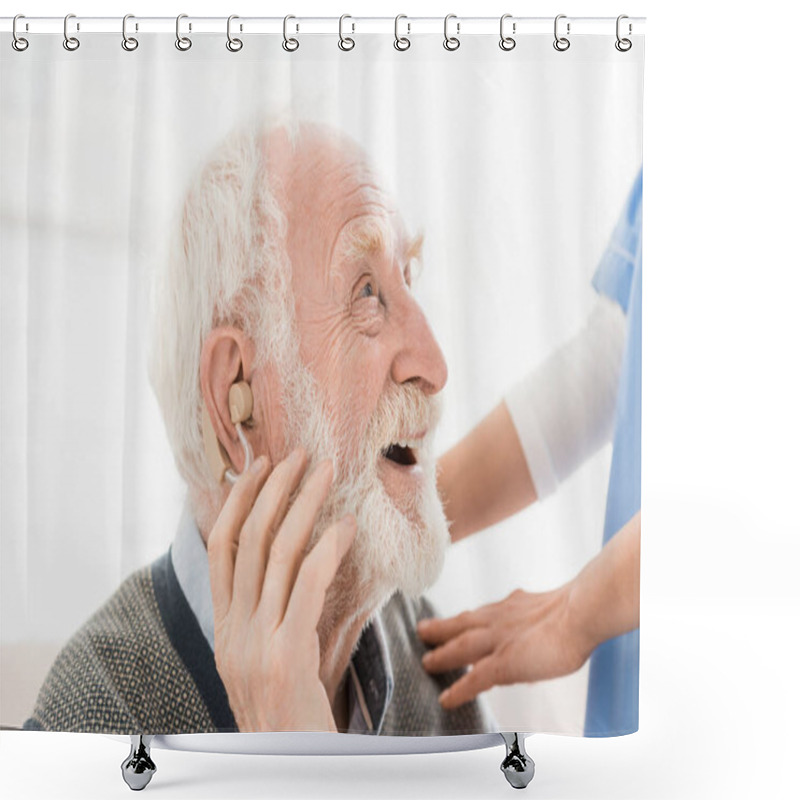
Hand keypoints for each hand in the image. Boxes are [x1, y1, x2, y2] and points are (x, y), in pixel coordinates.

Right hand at [207, 446, 356, 731]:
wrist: (289, 770)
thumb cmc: (287, 717)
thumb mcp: (261, 663)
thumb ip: (264, 618)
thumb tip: (289, 565)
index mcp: (223, 629)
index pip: (221, 548)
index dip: (238, 501)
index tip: (258, 467)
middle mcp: (231, 630)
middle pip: (247, 541)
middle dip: (271, 490)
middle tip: (296, 454)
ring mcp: (254, 644)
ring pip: (275, 554)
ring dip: (301, 505)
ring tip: (324, 471)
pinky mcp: (285, 657)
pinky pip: (306, 586)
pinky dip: (325, 549)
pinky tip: (344, 524)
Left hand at [417, 584, 592, 709]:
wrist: (579, 613)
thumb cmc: (576, 610)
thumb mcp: (549, 607)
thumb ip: (535, 615)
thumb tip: (537, 623)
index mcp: (512, 606)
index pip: (482, 613)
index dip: (467, 618)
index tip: (456, 620)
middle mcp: (499, 619)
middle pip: (462, 623)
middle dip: (441, 628)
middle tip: (423, 630)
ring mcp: (497, 640)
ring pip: (460, 647)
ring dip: (441, 655)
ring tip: (426, 663)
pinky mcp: (502, 663)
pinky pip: (473, 679)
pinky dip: (458, 690)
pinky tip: (447, 699)